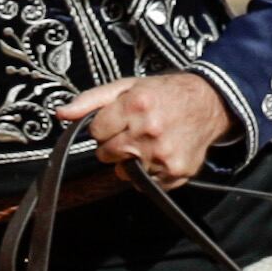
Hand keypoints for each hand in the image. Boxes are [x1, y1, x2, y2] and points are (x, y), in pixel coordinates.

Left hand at [55, 73, 232, 186]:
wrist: (209, 104)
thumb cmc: (164, 93)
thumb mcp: (128, 86)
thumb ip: (91, 100)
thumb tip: (62, 114)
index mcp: (136, 104)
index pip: (96, 132)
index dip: (105, 126)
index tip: (119, 120)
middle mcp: (150, 130)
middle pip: (106, 154)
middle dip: (115, 144)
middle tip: (134, 131)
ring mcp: (163, 154)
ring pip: (123, 172)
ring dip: (131, 161)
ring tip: (149, 142)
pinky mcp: (175, 171)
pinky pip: (145, 184)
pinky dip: (149, 173)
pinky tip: (160, 154)